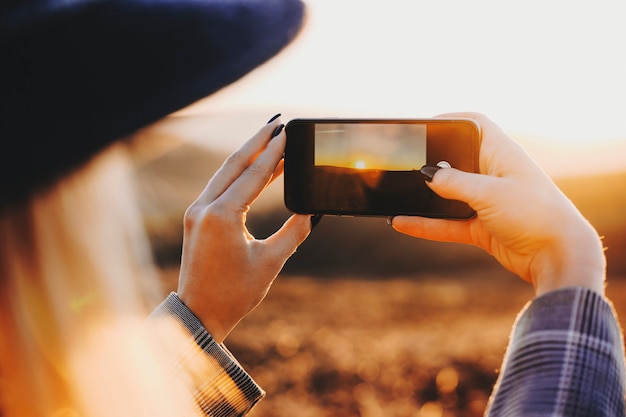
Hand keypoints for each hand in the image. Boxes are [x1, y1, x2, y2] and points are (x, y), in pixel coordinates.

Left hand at [177, 117, 311, 341]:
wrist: (199, 314)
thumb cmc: (235, 293)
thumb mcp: (271, 261)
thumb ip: (294, 231)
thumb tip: (313, 210)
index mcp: (221, 216)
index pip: (253, 174)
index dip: (274, 152)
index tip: (288, 131)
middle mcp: (204, 208)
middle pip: (234, 163)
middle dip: (257, 141)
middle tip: (279, 122)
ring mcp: (196, 211)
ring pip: (225, 172)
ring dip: (248, 155)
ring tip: (271, 139)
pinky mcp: (196, 218)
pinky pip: (220, 186)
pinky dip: (239, 174)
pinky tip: (255, 169)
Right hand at [390, 112, 604, 295]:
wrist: (557, 256)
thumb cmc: (533, 214)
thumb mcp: (489, 193)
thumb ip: (454, 183)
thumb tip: (426, 175)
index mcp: (501, 154)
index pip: (476, 125)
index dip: (452, 120)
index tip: (425, 124)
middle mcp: (494, 174)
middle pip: (456, 161)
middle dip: (431, 161)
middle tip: (403, 163)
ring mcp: (487, 202)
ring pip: (448, 195)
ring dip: (424, 197)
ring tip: (397, 195)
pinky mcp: (482, 227)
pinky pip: (447, 223)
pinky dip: (426, 224)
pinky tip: (402, 223)